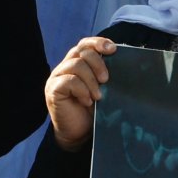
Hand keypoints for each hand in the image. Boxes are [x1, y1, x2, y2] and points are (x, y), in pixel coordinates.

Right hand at [47, 36, 115, 151]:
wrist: (78, 134)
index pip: (85, 44)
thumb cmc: (92, 112)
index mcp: (77, 64)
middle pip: (81, 51)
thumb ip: (106, 75)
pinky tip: (86, 101)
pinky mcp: (52, 89)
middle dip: (98, 63)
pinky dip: (81, 90)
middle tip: (106, 80)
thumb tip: (124, 62)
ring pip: (76, 65)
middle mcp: (65, 67)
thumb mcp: (102, 89)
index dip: (98, 43)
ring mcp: (56, 77)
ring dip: (91, 80)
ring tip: (97, 96)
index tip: (113, 49)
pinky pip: (69, 81)